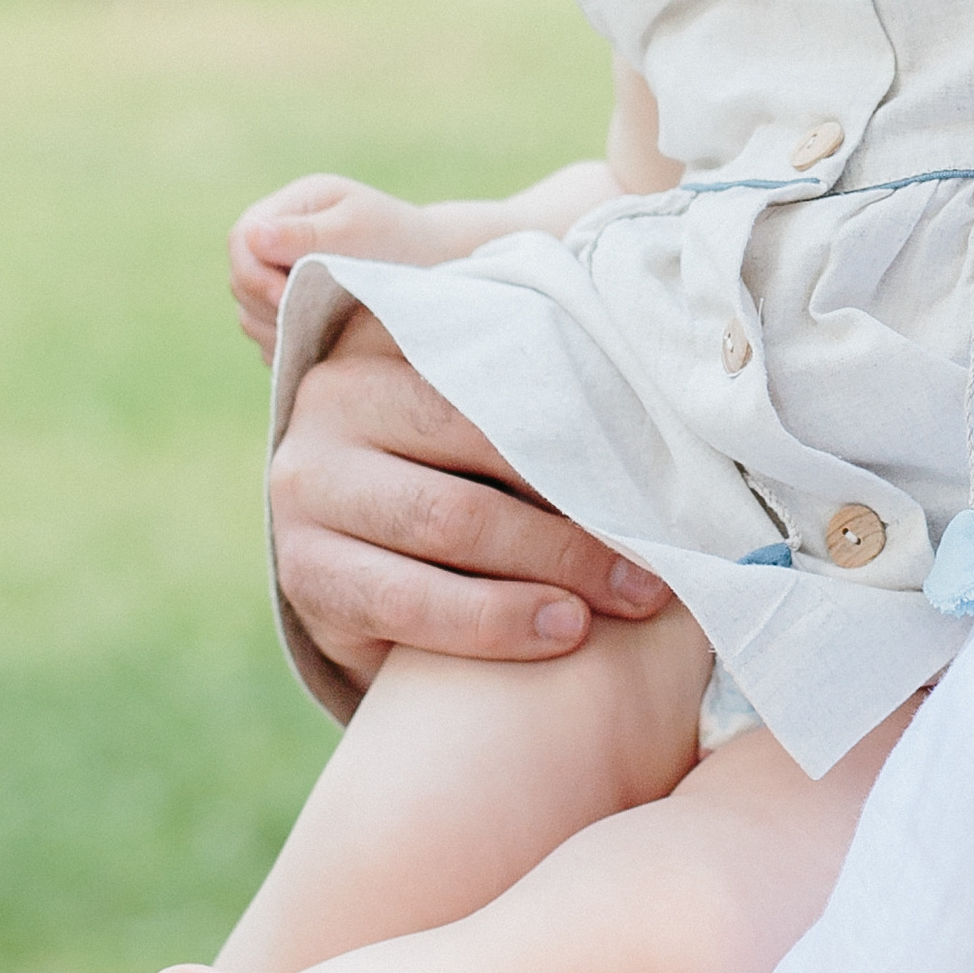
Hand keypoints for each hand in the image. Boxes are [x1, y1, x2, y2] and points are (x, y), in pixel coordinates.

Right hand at [229, 177, 496, 360]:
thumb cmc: (404, 242)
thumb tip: (252, 235)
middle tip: (306, 324)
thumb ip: (306, 234)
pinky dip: (287, 345)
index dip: (256, 273)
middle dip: (265, 304)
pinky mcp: (291, 310)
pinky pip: (268, 336)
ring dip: (274, 329)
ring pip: (248, 310)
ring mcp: (282, 274)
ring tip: (317, 335)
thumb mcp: (360, 229)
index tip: (288, 300)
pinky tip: (320, 346)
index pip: (242, 239)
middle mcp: (280, 238)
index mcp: (293, 206)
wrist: (441, 271)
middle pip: (240, 278)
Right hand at [270, 309, 668, 689]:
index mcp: (386, 340)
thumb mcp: (491, 426)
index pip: (499, 368)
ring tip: (633, 596)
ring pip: (452, 520)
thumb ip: (542, 393)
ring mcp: (304, 486)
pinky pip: (410, 600)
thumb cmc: (466, 484)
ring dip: (558, 563)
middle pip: (480, 437)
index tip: (670, 468)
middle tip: (665, 553)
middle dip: (583, 503)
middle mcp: (331, 400)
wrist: (377, 582)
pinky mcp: (303, 572)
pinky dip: (498, 620)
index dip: (588, 421)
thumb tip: (665, 394)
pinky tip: (564, 633)